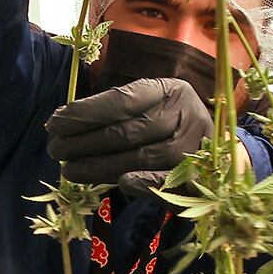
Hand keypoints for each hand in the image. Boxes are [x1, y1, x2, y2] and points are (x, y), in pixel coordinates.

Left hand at [46, 78, 214, 195]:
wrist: (218, 144)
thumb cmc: (169, 119)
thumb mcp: (150, 102)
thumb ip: (116, 109)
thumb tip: (64, 123)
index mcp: (168, 89)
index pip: (121, 100)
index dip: (85, 113)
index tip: (55, 123)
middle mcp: (183, 114)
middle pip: (127, 131)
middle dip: (84, 142)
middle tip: (55, 149)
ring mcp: (192, 146)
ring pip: (139, 158)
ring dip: (99, 167)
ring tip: (69, 169)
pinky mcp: (196, 175)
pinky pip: (165, 181)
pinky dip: (142, 183)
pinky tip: (119, 184)